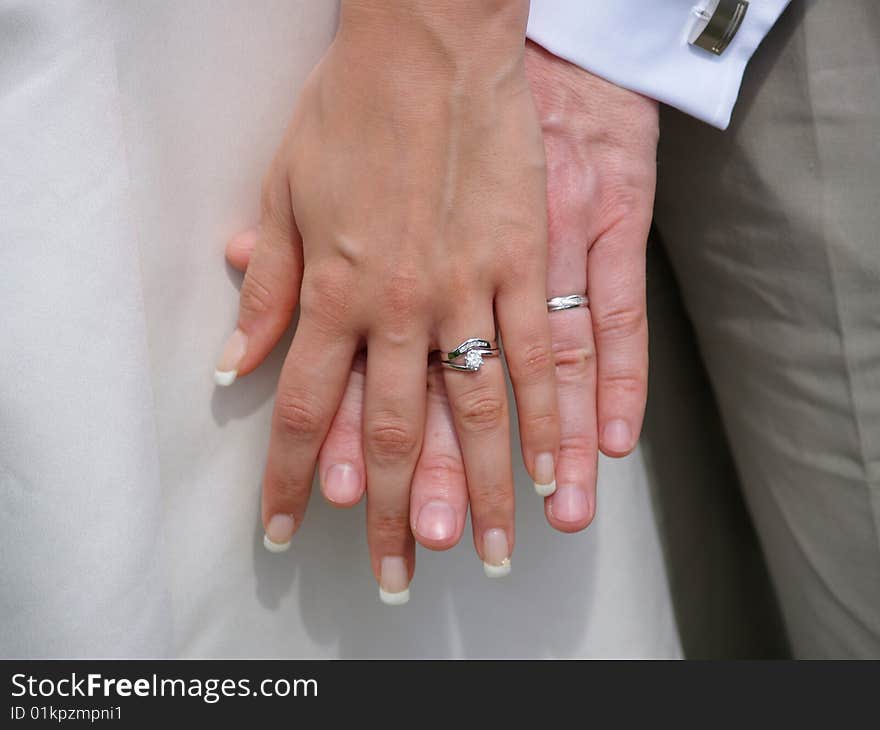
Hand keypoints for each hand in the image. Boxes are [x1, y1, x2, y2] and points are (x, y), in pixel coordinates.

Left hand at [224, 41, 658, 568]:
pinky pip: (539, 356)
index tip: (286, 528)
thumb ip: (270, 290)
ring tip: (484, 551)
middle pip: (390, 432)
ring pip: (473, 411)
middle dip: (388, 513)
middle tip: (397, 575)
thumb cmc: (351, 112)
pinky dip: (546, 420)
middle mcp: (399, 305)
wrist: (429, 47)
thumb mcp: (286, 194)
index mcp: (335, 290)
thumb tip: (237, 362)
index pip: (305, 409)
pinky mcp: (525, 264)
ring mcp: (468, 288)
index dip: (290, 477)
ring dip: (476, 489)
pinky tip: (551, 470)